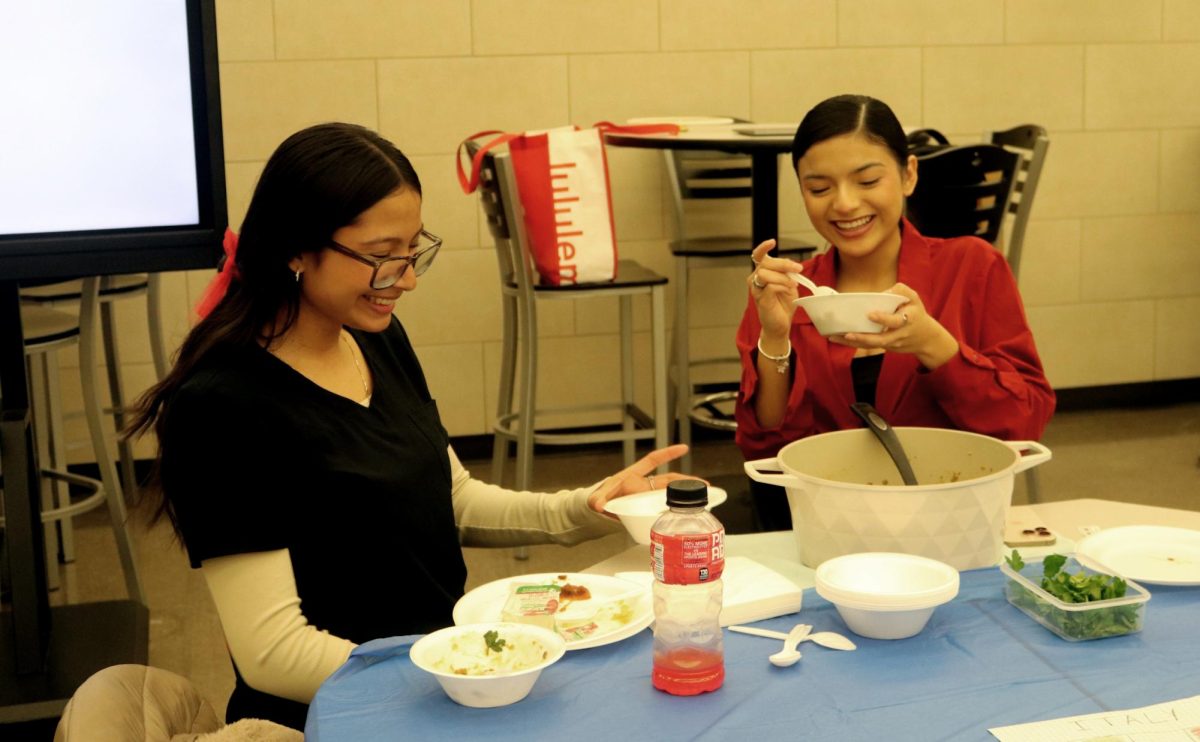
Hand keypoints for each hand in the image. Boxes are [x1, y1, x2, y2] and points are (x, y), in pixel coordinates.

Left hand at [587, 444, 703, 514]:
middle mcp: (643, 485)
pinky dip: (673, 511)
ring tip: (702, 499)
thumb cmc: (598, 498)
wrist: (596, 510)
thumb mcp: (596, 497)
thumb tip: (598, 505)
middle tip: (703, 486)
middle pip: (668, 480)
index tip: (684, 448)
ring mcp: (646, 497)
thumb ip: (597, 499)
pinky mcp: (647, 509)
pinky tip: (686, 514)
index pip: (653, 461)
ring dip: (685, 495)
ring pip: (669, 494)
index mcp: (633, 476)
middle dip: (686, 482)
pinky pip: (662, 508)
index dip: (668, 454)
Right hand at [748, 239, 806, 341]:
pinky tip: (788, 291)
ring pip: (765, 273)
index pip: (758, 256)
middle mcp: (755, 279)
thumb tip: (791, 265)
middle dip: (784, 264)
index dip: (763, 247)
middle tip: (798, 269)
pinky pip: (770, 286)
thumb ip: (787, 273)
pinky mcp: (760, 298)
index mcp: (762, 272)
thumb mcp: (789, 284)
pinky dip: (782, 286)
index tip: (772, 242)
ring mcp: (756, 289)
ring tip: (792, 286)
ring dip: (783, 277)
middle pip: (765, 262)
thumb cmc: (783, 305)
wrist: (781, 324)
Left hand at [829, 282, 958, 368]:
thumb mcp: (914, 298)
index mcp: (908, 320)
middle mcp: (899, 334)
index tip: (870, 314)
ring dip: (853, 342)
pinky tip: (837, 338)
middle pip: (881, 339)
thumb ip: (901, 290)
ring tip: (835, 337)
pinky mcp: (885, 347)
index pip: (895, 321)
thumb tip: (882, 293)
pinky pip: (868, 346)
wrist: (925, 338)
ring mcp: (892, 343)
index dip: (883, 319)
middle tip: (848, 334)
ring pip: (871, 345)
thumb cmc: (916, 313)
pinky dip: (852, 343)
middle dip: (864, 337)